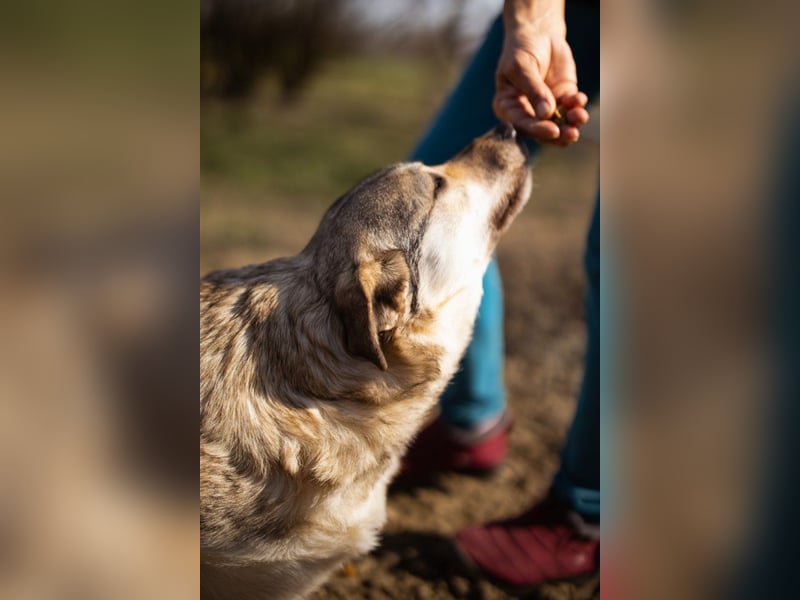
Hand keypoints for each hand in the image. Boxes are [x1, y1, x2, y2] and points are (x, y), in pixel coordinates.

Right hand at [494, 1, 588, 145]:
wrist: (538, 33)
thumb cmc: (521, 50)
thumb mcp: (522, 67)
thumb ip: (534, 91)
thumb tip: (546, 114)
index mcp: (508, 107)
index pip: (522, 124)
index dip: (537, 130)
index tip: (553, 131)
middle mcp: (526, 111)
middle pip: (542, 130)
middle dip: (558, 133)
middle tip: (571, 133)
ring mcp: (546, 106)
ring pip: (560, 122)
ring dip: (571, 123)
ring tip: (580, 117)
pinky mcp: (563, 97)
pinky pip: (571, 107)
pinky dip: (577, 106)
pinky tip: (580, 99)